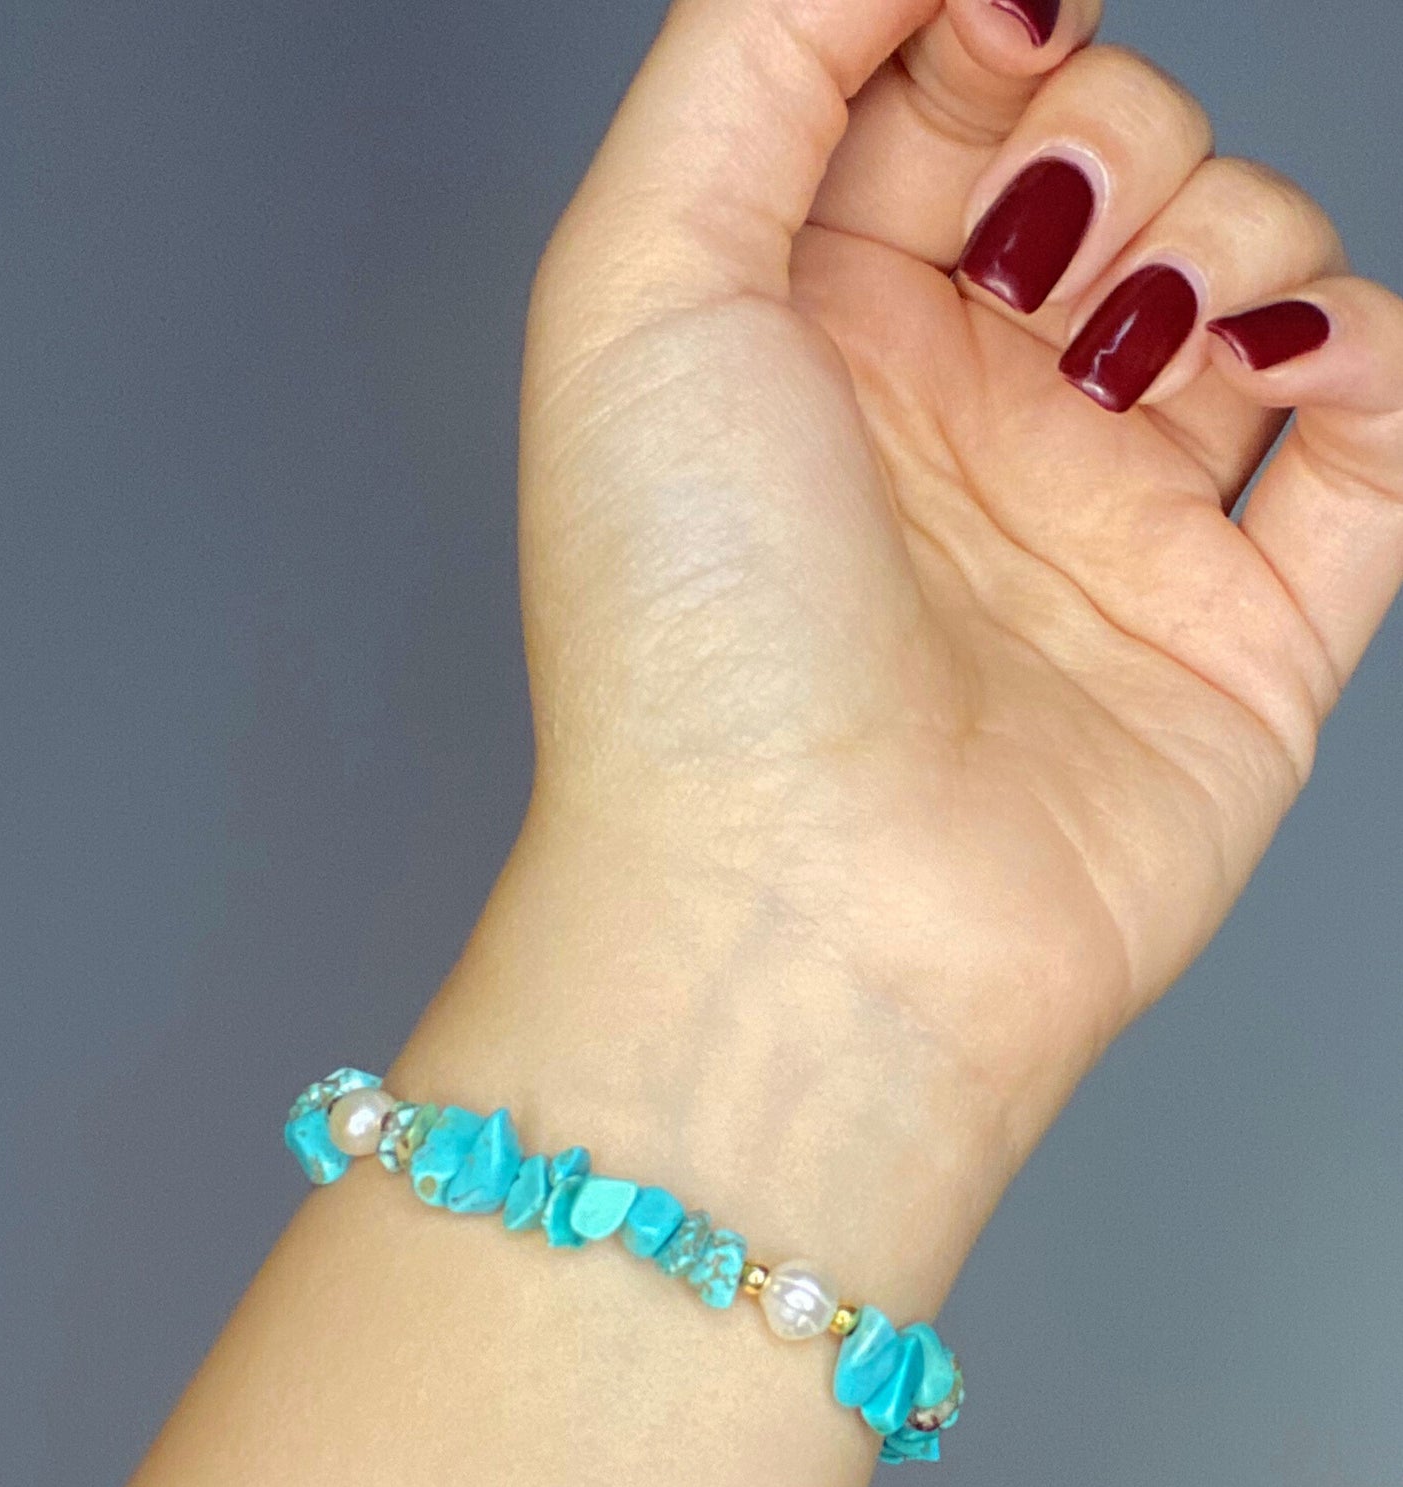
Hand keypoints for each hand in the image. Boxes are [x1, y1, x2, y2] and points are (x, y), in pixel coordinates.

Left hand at [515, 0, 1402, 1178]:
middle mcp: (970, 419)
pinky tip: (1289, 367)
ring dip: (1234, 244)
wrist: (807, 917)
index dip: (990, 29)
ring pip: (1258, 272)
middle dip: (1113, 147)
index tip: (1000, 46)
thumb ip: (757, 52)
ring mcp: (1112, 526)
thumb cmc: (692, 636)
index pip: (955, 90)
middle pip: (1127, 158)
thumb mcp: (637, 285)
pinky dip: (1379, 361)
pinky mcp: (1242, 638)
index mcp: (823, 331)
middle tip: (1039, 267)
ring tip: (1135, 364)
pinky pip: (1378, 445)